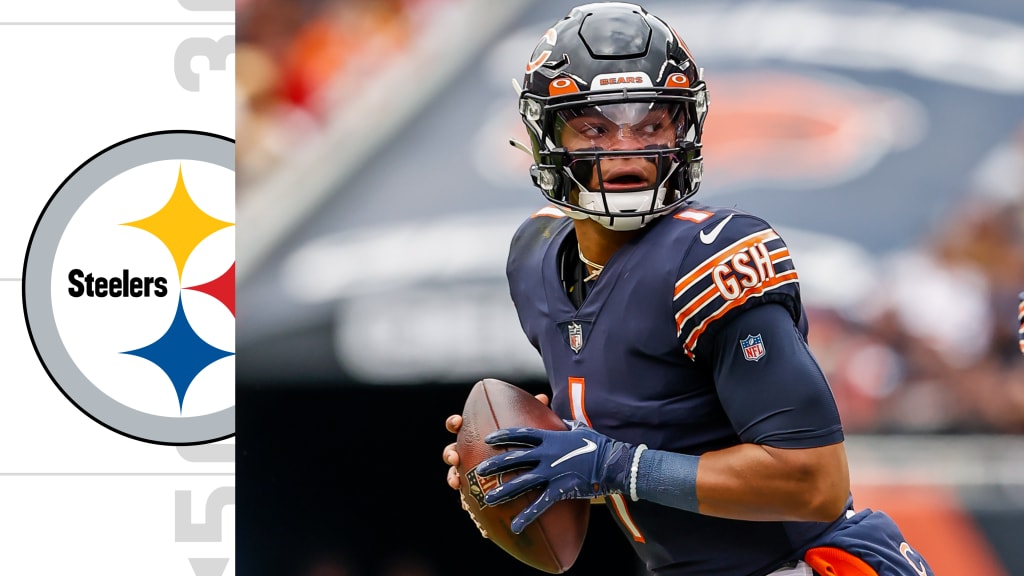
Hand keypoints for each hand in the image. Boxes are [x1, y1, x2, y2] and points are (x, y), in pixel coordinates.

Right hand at [442, 393, 549, 489]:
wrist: (527, 471)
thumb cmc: (523, 445)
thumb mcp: (528, 429)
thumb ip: (531, 414)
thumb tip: (543, 397)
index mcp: (476, 435)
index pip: (460, 426)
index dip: (454, 423)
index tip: (458, 422)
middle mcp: (469, 452)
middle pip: (452, 450)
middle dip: (450, 453)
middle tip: (455, 457)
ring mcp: (470, 472)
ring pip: (454, 474)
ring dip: (452, 476)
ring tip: (457, 482)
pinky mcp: (475, 490)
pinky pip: (466, 496)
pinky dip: (464, 499)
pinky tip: (468, 504)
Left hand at [477, 421, 636, 533]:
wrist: (614, 462)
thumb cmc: (600, 445)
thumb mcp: (581, 430)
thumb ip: (568, 426)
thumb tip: (564, 421)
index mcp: (550, 438)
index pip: (521, 434)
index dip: (503, 435)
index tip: (489, 438)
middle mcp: (547, 454)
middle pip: (514, 458)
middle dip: (495, 464)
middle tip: (479, 470)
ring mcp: (552, 472)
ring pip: (521, 483)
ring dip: (504, 492)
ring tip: (488, 499)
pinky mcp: (561, 489)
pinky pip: (540, 505)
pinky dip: (527, 516)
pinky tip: (515, 526)